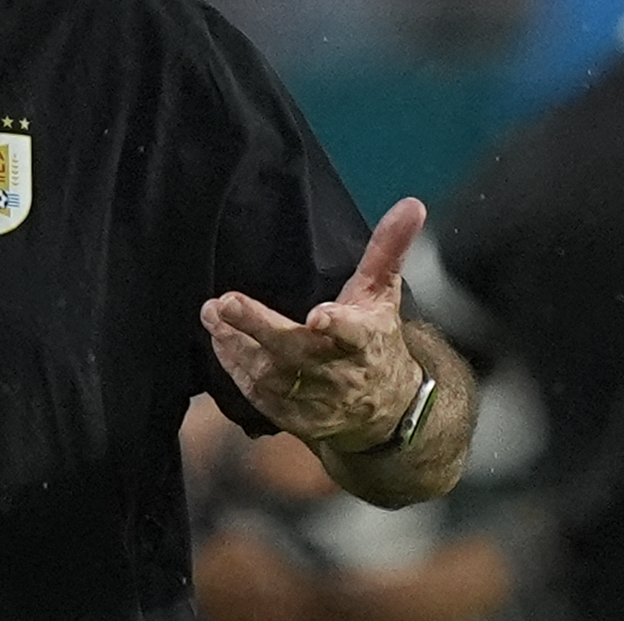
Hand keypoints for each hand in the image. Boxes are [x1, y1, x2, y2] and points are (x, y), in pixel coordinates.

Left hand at [201, 196, 426, 451]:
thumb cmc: (377, 341)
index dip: (337, 325)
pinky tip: (219, 342)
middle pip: (297, 351)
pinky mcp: (296, 418)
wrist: (385, 410)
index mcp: (366, 341)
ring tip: (211, 314)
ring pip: (271, 374)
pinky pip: (261, 395)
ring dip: (237, 345)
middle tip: (224, 302)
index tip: (318, 316)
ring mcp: (317, 399)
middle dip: (259, 327)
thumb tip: (412, 204)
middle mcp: (340, 373)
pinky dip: (237, 370)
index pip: (354, 333)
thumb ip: (388, 249)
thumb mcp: (383, 294)